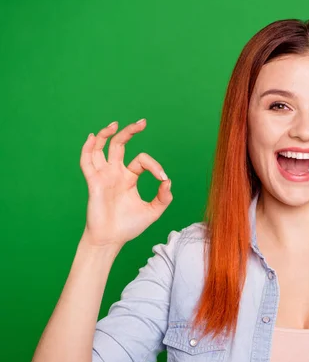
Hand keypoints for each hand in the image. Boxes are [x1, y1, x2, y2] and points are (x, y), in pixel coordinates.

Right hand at [79, 119, 172, 247]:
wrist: (111, 240)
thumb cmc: (129, 226)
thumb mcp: (153, 211)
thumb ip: (163, 197)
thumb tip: (168, 181)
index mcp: (129, 177)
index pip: (142, 160)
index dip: (155, 166)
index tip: (163, 179)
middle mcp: (116, 173)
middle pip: (119, 144)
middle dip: (130, 131)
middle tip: (143, 122)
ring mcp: (104, 175)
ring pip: (101, 148)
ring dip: (106, 134)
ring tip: (115, 124)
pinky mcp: (94, 182)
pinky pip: (87, 162)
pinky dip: (87, 148)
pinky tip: (91, 137)